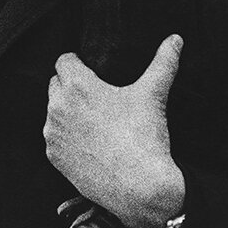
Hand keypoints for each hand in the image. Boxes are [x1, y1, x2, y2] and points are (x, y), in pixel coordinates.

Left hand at [45, 35, 184, 227]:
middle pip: (56, 83)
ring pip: (55, 111)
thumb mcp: (153, 95)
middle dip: (72, 86)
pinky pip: (55, 137)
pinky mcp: (53, 155)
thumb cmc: (144, 138)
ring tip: (96, 121)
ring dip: (68, 112)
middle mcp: (58, 106)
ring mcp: (53, 132)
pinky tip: (89, 142)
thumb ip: (163, 62)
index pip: (64, 60)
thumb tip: (175, 39)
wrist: (140, 188)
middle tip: (98, 98)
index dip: (79, 63)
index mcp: (77, 85)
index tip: (93, 73)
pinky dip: (67, 137)